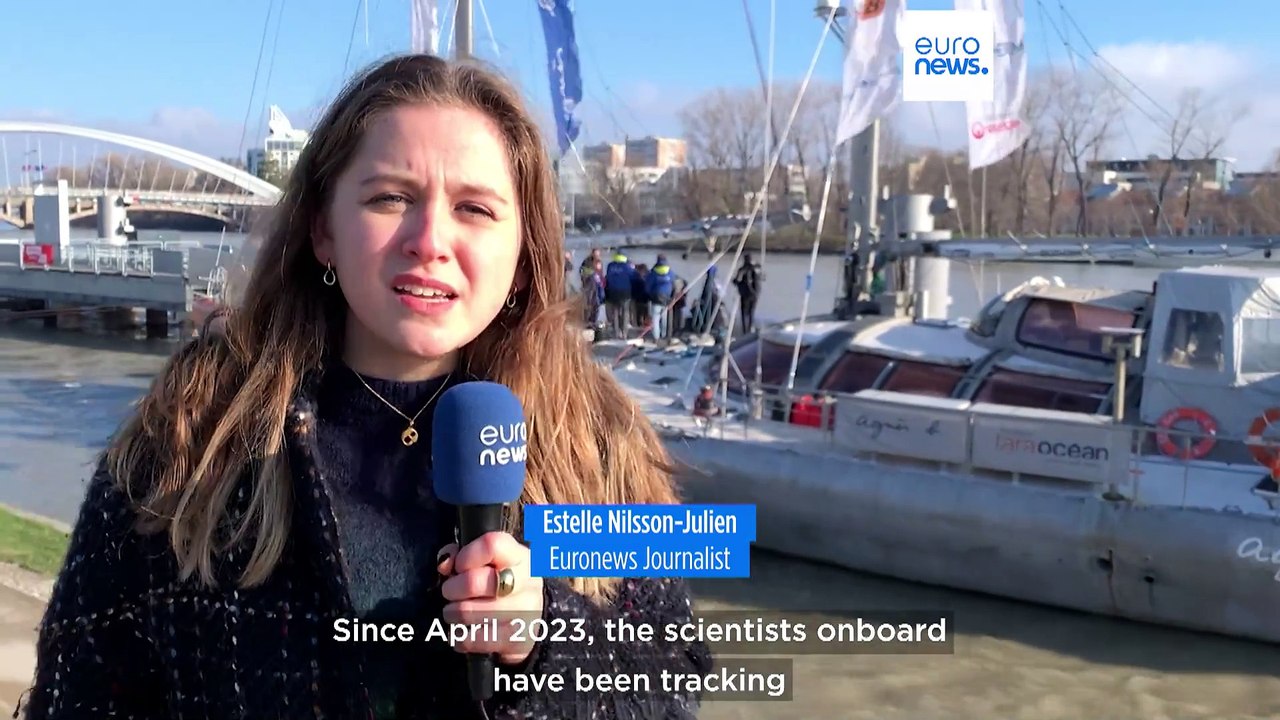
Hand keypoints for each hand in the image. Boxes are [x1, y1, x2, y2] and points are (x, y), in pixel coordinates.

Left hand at [438, 531, 543, 665]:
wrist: (530, 619)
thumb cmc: (499, 584)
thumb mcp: (486, 562)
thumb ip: (460, 555)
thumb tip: (445, 564)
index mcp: (519, 555)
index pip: (491, 545)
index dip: (466, 556)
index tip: (459, 567)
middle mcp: (527, 581)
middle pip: (474, 581)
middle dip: (452, 589)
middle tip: (449, 593)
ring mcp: (526, 611)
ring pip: (470, 613)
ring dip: (453, 614)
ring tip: (453, 613)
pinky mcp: (519, 639)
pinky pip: (476, 639)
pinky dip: (461, 638)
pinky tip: (462, 633)